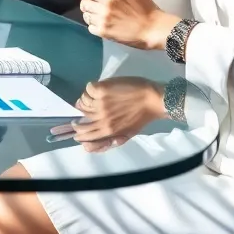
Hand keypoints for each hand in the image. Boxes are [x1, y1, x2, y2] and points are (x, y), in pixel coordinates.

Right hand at [50, 77, 165, 151]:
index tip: (78, 126)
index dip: (78, 132)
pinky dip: (91, 88)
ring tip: (95, 97)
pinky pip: (88, 89)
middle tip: (83, 109)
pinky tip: (99, 88)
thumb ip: (109, 139)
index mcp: (108, 132)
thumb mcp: (126, 134)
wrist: (155, 99)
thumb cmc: (142, 117)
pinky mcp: (102, 90)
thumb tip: (90, 144)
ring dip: (86, 99)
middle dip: (79, 116)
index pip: (84, 136)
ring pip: (82, 102)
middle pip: (79, 121)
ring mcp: (101, 104)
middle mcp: (101, 119)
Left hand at [74, 0, 179, 50]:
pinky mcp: (103, 31)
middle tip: (91, 0)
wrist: (154, 30)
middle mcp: (106, 3)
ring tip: (100, 13)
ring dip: (89, 11)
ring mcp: (103, 18)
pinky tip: (104, 24)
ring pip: (84, 11)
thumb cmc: (146, 10)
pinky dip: (94, 24)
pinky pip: (89, 25)